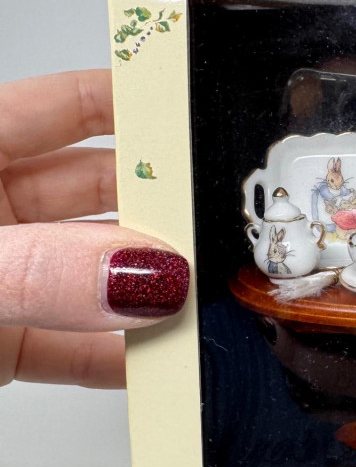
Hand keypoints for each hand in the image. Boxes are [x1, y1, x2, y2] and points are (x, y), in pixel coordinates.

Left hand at [0, 70, 188, 388]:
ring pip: (98, 278)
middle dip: (166, 212)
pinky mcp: (2, 346)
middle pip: (102, 194)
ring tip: (205, 305)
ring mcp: (3, 281)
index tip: (213, 113)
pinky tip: (161, 365)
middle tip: (223, 230)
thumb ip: (40, 270)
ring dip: (151, 297)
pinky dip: (121, 359)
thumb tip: (147, 277)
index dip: (140, 101)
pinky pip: (77, 348)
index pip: (70, 106)